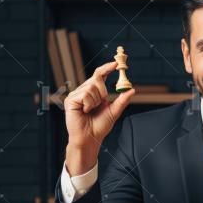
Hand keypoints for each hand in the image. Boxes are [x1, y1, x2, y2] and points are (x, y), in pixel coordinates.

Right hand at [64, 61, 134, 175]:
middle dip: (103, 92)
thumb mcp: (114, 111)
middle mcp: (83, 90)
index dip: (107, 68)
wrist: (90, 139)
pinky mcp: (70, 100)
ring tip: (90, 110)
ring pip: (91, 87)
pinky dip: (89, 103)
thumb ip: (122, 100)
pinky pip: (85, 94)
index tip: (116, 63)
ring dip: (96, 100)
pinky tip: (85, 111)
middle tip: (101, 103)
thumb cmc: (99, 127)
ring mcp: (76, 95)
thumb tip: (132, 90)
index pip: (100, 74)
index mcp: (93, 92)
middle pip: (97, 78)